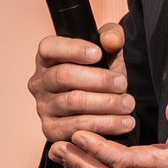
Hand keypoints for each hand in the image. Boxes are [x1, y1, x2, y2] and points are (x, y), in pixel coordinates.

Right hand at [30, 22, 133, 144]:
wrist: (99, 111)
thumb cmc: (99, 77)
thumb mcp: (108, 54)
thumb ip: (111, 38)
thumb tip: (111, 39)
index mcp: (47, 58)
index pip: (49, 48)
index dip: (73, 49)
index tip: (98, 54)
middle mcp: (39, 82)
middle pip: (64, 76)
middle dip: (99, 80)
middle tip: (122, 84)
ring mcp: (43, 107)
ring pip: (73, 102)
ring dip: (106, 103)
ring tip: (128, 104)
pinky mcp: (51, 130)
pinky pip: (77, 127)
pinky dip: (104, 125)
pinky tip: (122, 122)